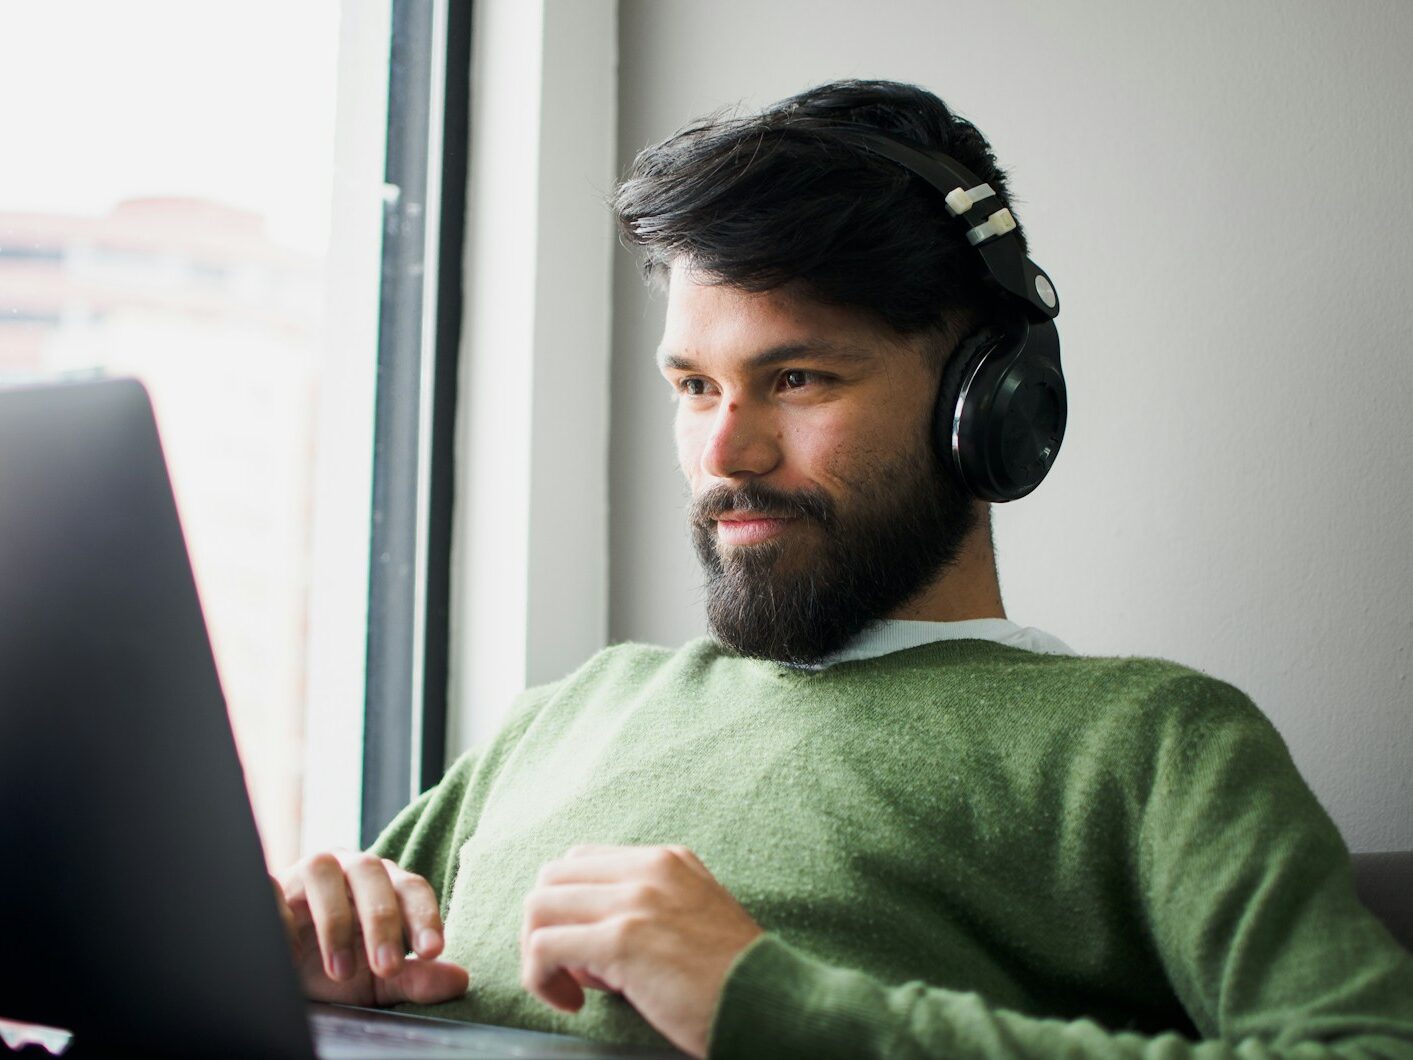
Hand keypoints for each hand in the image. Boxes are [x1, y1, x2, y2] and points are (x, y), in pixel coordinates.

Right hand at [276, 850, 468, 1005]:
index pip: (411, 888)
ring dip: (336, 921)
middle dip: (382, 921)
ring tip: (340, 971)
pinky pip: (274, 890)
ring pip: (325, 870)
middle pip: (372, 874)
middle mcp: (348, 868)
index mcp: (383, 884)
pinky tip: (291, 954)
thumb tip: (461, 980)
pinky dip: (284, 919)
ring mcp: (307, 872)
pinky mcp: (269, 886)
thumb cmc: (336, 966)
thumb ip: (416, 978)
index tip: (432, 952)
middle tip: (387, 967)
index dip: (424, 916)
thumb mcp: (376, 981)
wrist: (280, 968)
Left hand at [520, 844, 762, 1057]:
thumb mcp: (694, 916)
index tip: (586, 951)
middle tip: (571, 970)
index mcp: (665, 860)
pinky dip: (540, 979)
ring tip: (571, 989)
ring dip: (538, 954)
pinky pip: (543, 947)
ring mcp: (633, 901)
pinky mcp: (621, 940)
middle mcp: (648, 870)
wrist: (770, 1003)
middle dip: (546, 926)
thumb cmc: (731, 977)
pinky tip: (572, 1003)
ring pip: (538, 907)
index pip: (581, 862)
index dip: (570, 908)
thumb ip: (646, 911)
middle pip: (552, 878)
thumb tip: (585, 946)